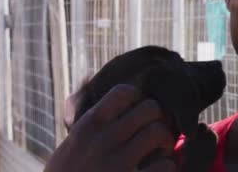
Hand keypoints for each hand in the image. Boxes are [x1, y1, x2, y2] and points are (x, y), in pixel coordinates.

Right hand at [44, 84, 176, 171]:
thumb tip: (90, 75)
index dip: (138, 99)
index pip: (124, 92)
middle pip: (150, 108)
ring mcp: (117, 164)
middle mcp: (102, 142)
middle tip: (156, 132)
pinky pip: (165, 165)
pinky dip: (167, 166)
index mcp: (88, 127)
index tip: (140, 112)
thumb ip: (85, 116)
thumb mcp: (70, 145)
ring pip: (160, 132)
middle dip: (158, 118)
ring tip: (161, 150)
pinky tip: (158, 169)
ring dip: (166, 141)